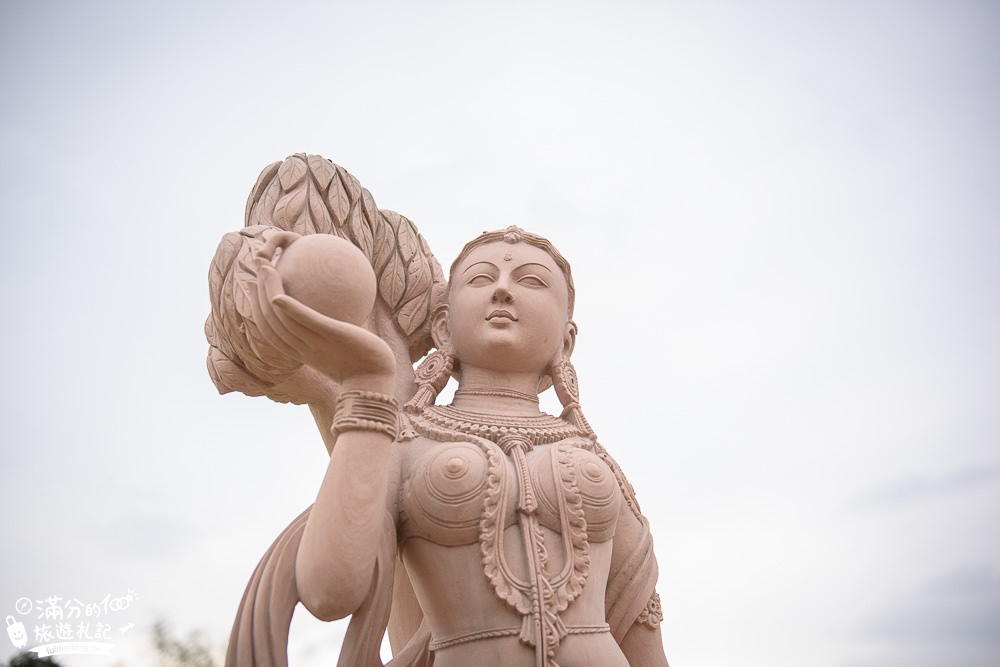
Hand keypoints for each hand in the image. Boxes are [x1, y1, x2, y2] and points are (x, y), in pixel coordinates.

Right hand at [248, 251, 395, 394]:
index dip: (258, 308)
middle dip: (258, 293)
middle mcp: (303, 348)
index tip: (256, 287)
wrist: (375, 382)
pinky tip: (279, 296)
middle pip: (270, 321)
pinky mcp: (332, 336)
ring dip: (269, 291)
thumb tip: (338, 314)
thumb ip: (333, 332)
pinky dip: (290, 310)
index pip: (271, 330)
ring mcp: (315, 343)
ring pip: (281, 318)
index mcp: (302, 351)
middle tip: (259, 266)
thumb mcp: (344, 346)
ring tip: (265, 267)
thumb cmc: (364, 364)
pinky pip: (306, 322)